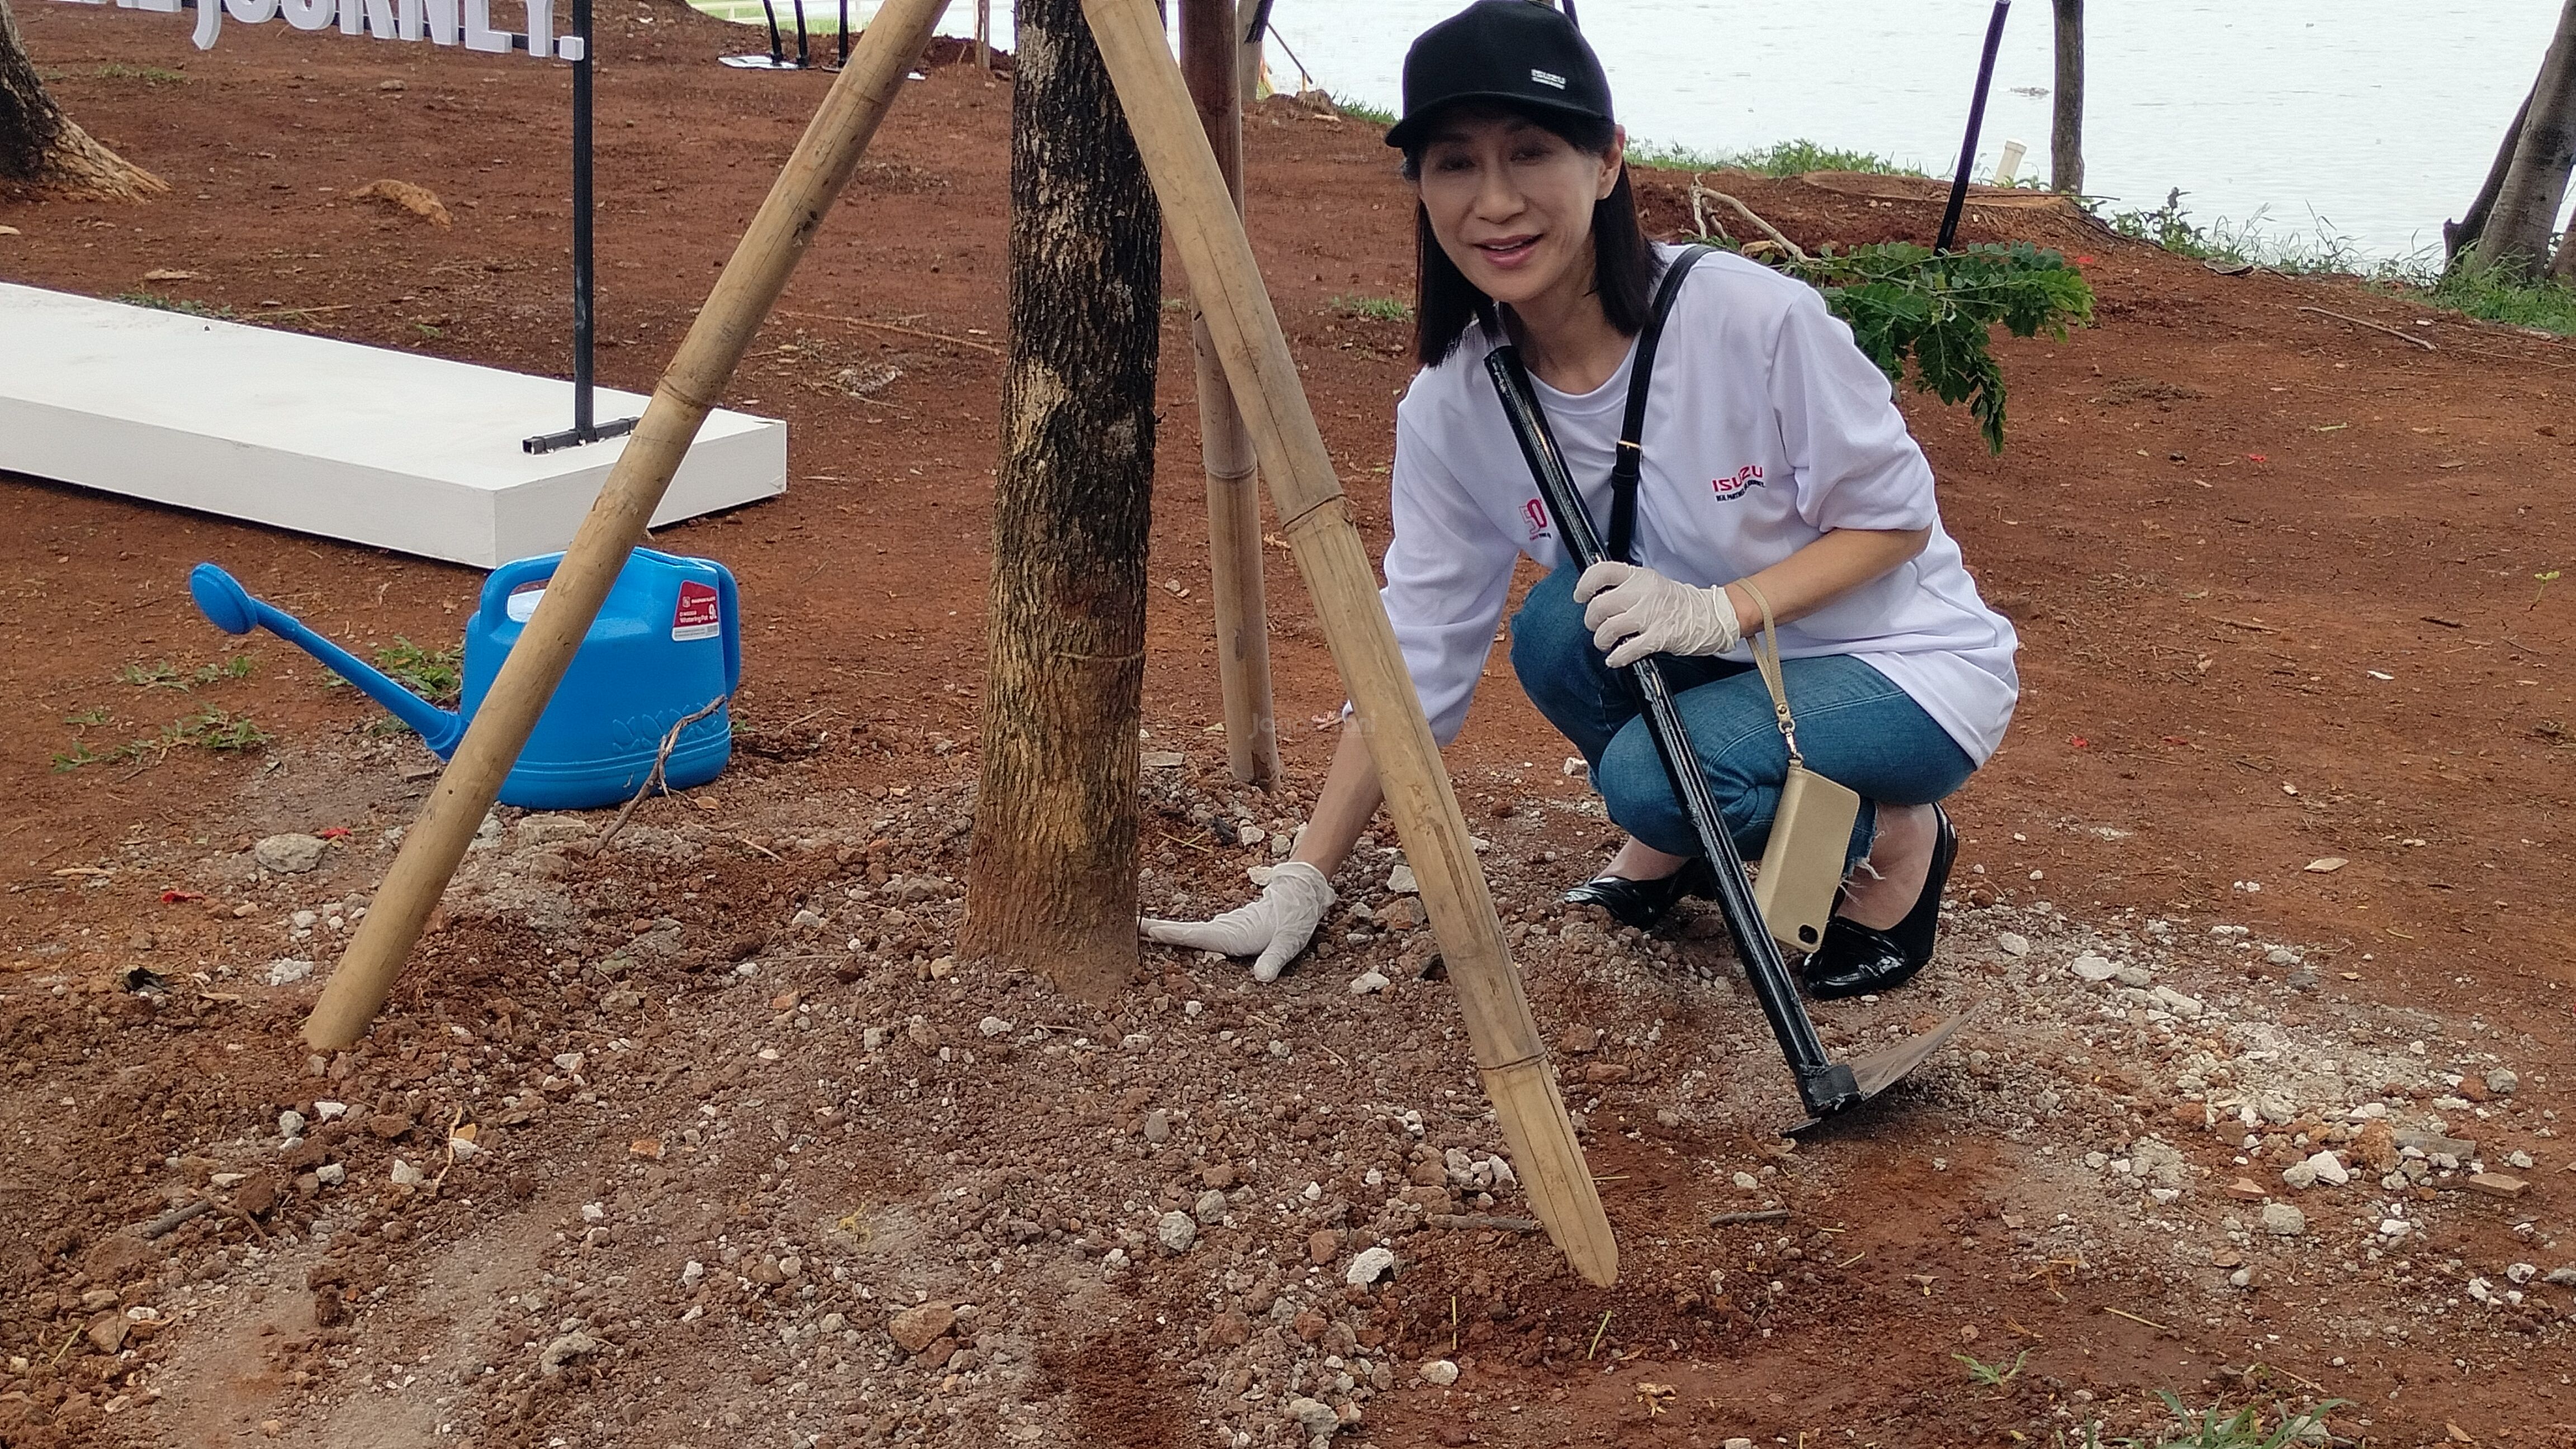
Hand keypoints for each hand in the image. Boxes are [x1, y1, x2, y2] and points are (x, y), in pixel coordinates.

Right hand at [1140, 860, 1335, 981]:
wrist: (1299, 898)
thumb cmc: (1293, 921)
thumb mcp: (1287, 944)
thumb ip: (1274, 961)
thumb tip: (1263, 979)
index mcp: (1230, 935)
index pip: (1194, 935)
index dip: (1170, 934)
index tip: (1145, 930)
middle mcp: (1222, 931)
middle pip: (1183, 932)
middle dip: (1155, 931)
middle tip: (1126, 929)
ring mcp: (1222, 929)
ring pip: (1188, 931)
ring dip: (1164, 932)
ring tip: (1137, 933)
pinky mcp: (1225, 929)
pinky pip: (1196, 933)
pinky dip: (1179, 934)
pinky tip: (1169, 938)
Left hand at [1573, 561, 1742, 667]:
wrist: (1710, 615)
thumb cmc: (1676, 603)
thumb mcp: (1651, 584)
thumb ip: (1626, 587)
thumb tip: (1596, 597)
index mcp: (1639, 576)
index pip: (1602, 572)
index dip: (1584, 585)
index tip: (1580, 597)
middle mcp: (1643, 592)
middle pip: (1600, 605)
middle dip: (1591, 621)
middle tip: (1596, 627)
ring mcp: (1651, 614)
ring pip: (1609, 629)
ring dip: (1601, 640)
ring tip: (1606, 643)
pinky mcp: (1659, 637)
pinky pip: (1627, 650)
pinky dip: (1616, 657)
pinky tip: (1615, 659)